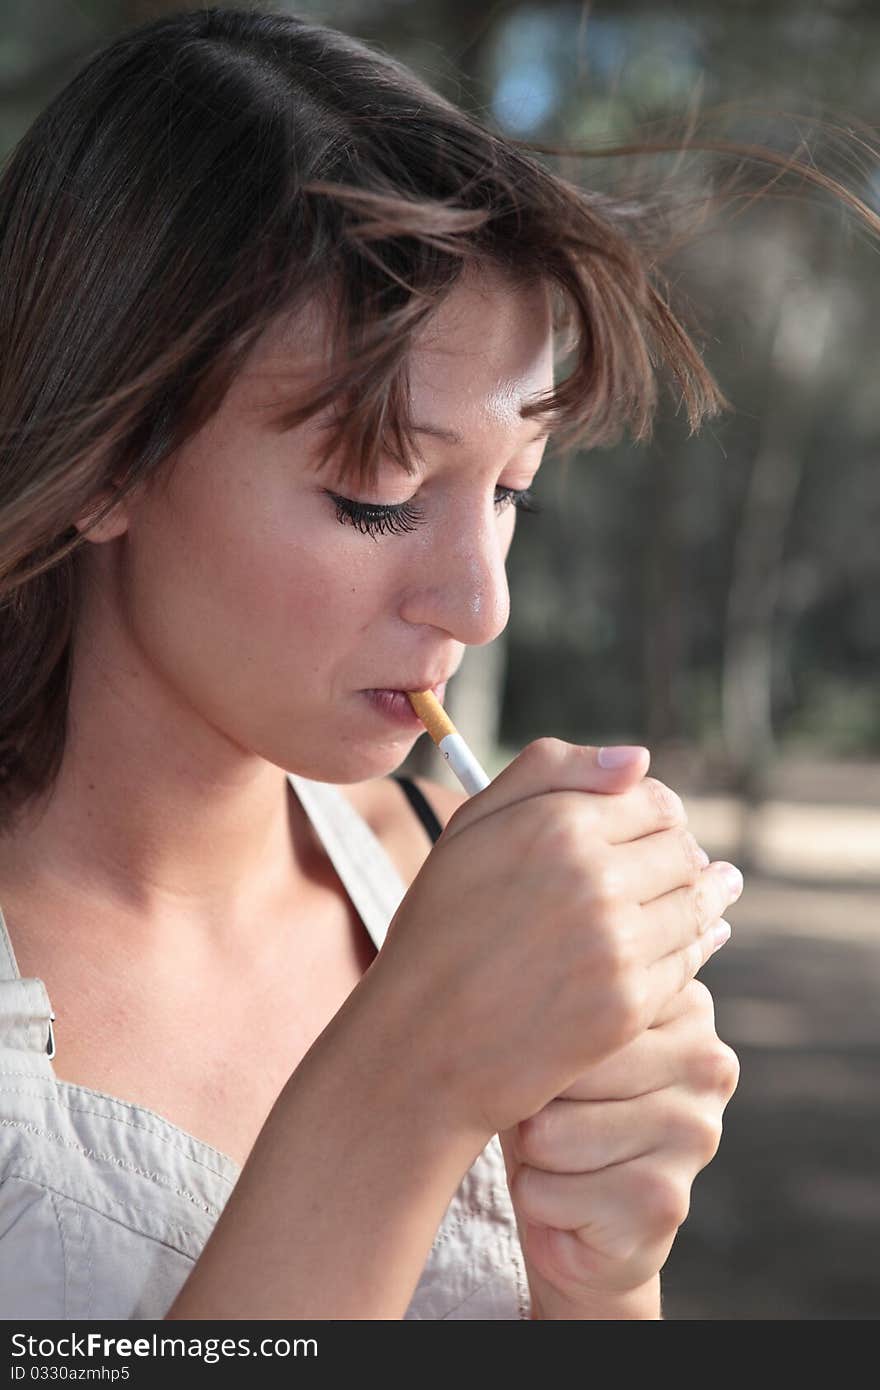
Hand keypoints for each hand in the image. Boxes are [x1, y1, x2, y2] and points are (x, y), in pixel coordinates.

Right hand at [373, 738, 735, 1141]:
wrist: (421, 1042)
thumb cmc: (441, 926)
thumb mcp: (471, 826)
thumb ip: (550, 769)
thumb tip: (640, 759)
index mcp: (555, 824)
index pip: (654, 801)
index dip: (657, 812)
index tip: (653, 826)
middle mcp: (593, 878)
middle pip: (682, 851)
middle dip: (680, 855)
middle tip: (682, 865)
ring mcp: (614, 946)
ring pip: (694, 906)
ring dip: (703, 898)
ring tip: (715, 892)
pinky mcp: (628, 1005)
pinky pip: (686, 963)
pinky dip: (691, 950)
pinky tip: (689, 944)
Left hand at [499, 975, 740, 1316]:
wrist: (584, 1225)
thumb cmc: (558, 1115)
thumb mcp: (560, 1044)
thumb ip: (559, 1013)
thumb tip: (522, 1002)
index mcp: (685, 1004)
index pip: (576, 1006)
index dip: (531, 1042)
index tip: (536, 1058)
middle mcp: (707, 1061)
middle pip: (562, 1067)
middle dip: (527, 1102)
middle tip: (550, 1121)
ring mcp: (695, 1131)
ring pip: (548, 1132)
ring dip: (529, 1157)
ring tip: (558, 1161)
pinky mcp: (666, 1201)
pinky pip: (547, 1189)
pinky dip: (536, 1201)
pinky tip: (568, 1204)